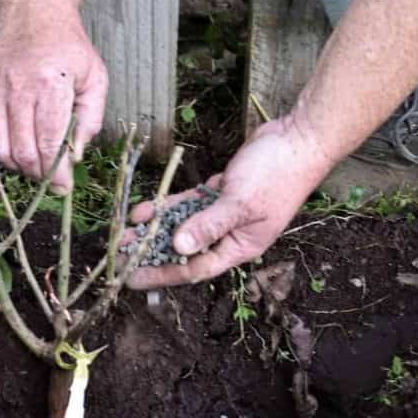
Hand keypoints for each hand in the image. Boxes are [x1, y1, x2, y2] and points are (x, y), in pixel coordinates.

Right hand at [0, 0, 107, 191]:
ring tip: (29, 166)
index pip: (49, 143)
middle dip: (37, 174)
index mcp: (49, 85)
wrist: (33, 13)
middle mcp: (16, 88)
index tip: (63, 187)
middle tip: (48, 178)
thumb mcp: (94, 78)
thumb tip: (75, 155)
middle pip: (22, 151)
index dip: (56, 173)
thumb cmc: (68, 48)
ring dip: (14, 167)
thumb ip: (90, 119)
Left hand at [127, 115, 333, 288]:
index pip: (195, 269)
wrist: (298, 139)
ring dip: (153, 230)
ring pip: (181, 226)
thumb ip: (208, 225)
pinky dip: (166, 207)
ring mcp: (223, 214)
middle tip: (118, 256)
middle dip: (151, 253)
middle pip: (183, 250)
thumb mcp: (240, 203)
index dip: (162, 274)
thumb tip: (178, 247)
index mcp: (239, 247)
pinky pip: (186, 204)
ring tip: (121, 234)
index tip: (133, 278)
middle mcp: (229, 235)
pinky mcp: (219, 192)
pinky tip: (142, 210)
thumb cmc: (277, 175)